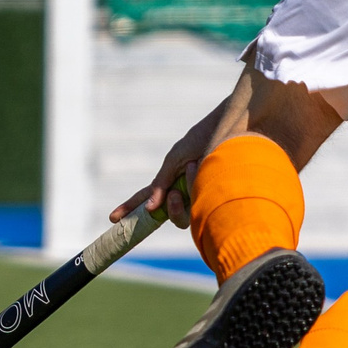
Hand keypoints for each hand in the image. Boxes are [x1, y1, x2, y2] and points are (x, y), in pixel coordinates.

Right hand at [109, 114, 216, 230]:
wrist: (235, 129)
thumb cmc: (202, 138)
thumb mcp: (175, 158)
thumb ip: (161, 182)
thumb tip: (150, 209)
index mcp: (169, 180)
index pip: (146, 198)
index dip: (130, 209)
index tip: (112, 219)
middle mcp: (184, 191)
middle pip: (171, 215)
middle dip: (172, 208)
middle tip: (175, 195)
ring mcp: (201, 195)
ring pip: (188, 214)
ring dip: (187, 191)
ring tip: (195, 167)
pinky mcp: (218, 196)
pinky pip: (203, 203)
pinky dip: (198, 185)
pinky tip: (202, 167)